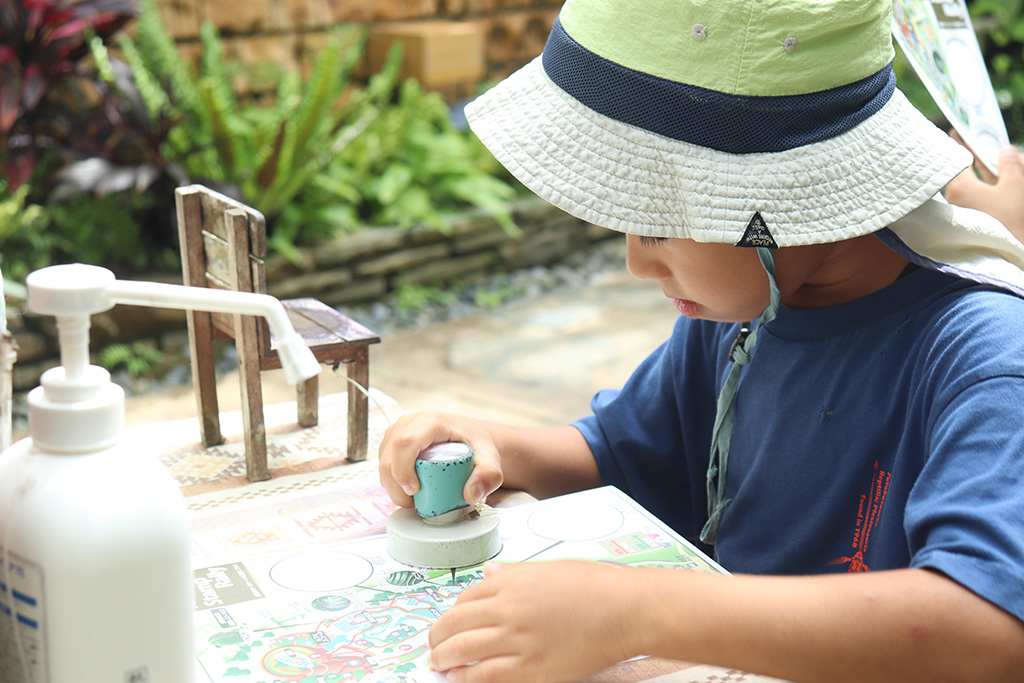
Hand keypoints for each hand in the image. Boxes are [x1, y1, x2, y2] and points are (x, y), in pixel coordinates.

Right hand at [378, 410, 503, 509]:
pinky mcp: (393, 440)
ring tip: (414, 497)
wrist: (474, 438)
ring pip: (382, 461)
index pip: (405, 443)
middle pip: (388, 456)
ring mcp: (399, 429)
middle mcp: (411, 422)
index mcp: (431, 422)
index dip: (402, 470)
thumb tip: (471, 494)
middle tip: (414, 503)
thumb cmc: (478, 446)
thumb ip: (488, 476)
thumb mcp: (490, 460)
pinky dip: (392, 480)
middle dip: (396, 486)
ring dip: (392, 485)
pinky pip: (384, 462)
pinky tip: (408, 488)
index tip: (415, 491)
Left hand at [428, 561, 636, 682]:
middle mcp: (510, 608)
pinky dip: (467, 678)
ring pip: (464, 650)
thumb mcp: (549, 569)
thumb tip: (489, 573)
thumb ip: (514, 573)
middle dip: (438, 637)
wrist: (626, 610)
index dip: (453, 611)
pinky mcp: (532, 669)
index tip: (449, 621)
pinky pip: (487, 676)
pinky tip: (459, 679)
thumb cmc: (596, 586)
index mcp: (513, 581)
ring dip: (443, 659)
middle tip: (433, 646)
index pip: (467, 597)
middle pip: (457, 623)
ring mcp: (519, 640)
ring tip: (437, 665)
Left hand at [944, 131, 1023, 241]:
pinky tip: (1007, 178)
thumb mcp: (1016, 186)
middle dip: (979, 157)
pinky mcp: (973, 221)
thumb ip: (1010, 164)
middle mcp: (955, 200)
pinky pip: (981, 198)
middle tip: (978, 141)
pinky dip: (992, 187)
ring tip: (1011, 160)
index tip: (955, 131)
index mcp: (959, 188)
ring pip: (976, 185)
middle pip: (965, 171)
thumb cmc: (1012, 219)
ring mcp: (963, 212)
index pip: (956, 158)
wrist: (1013, 254)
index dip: (959, 143)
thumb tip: (1005, 150)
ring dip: (992, 173)